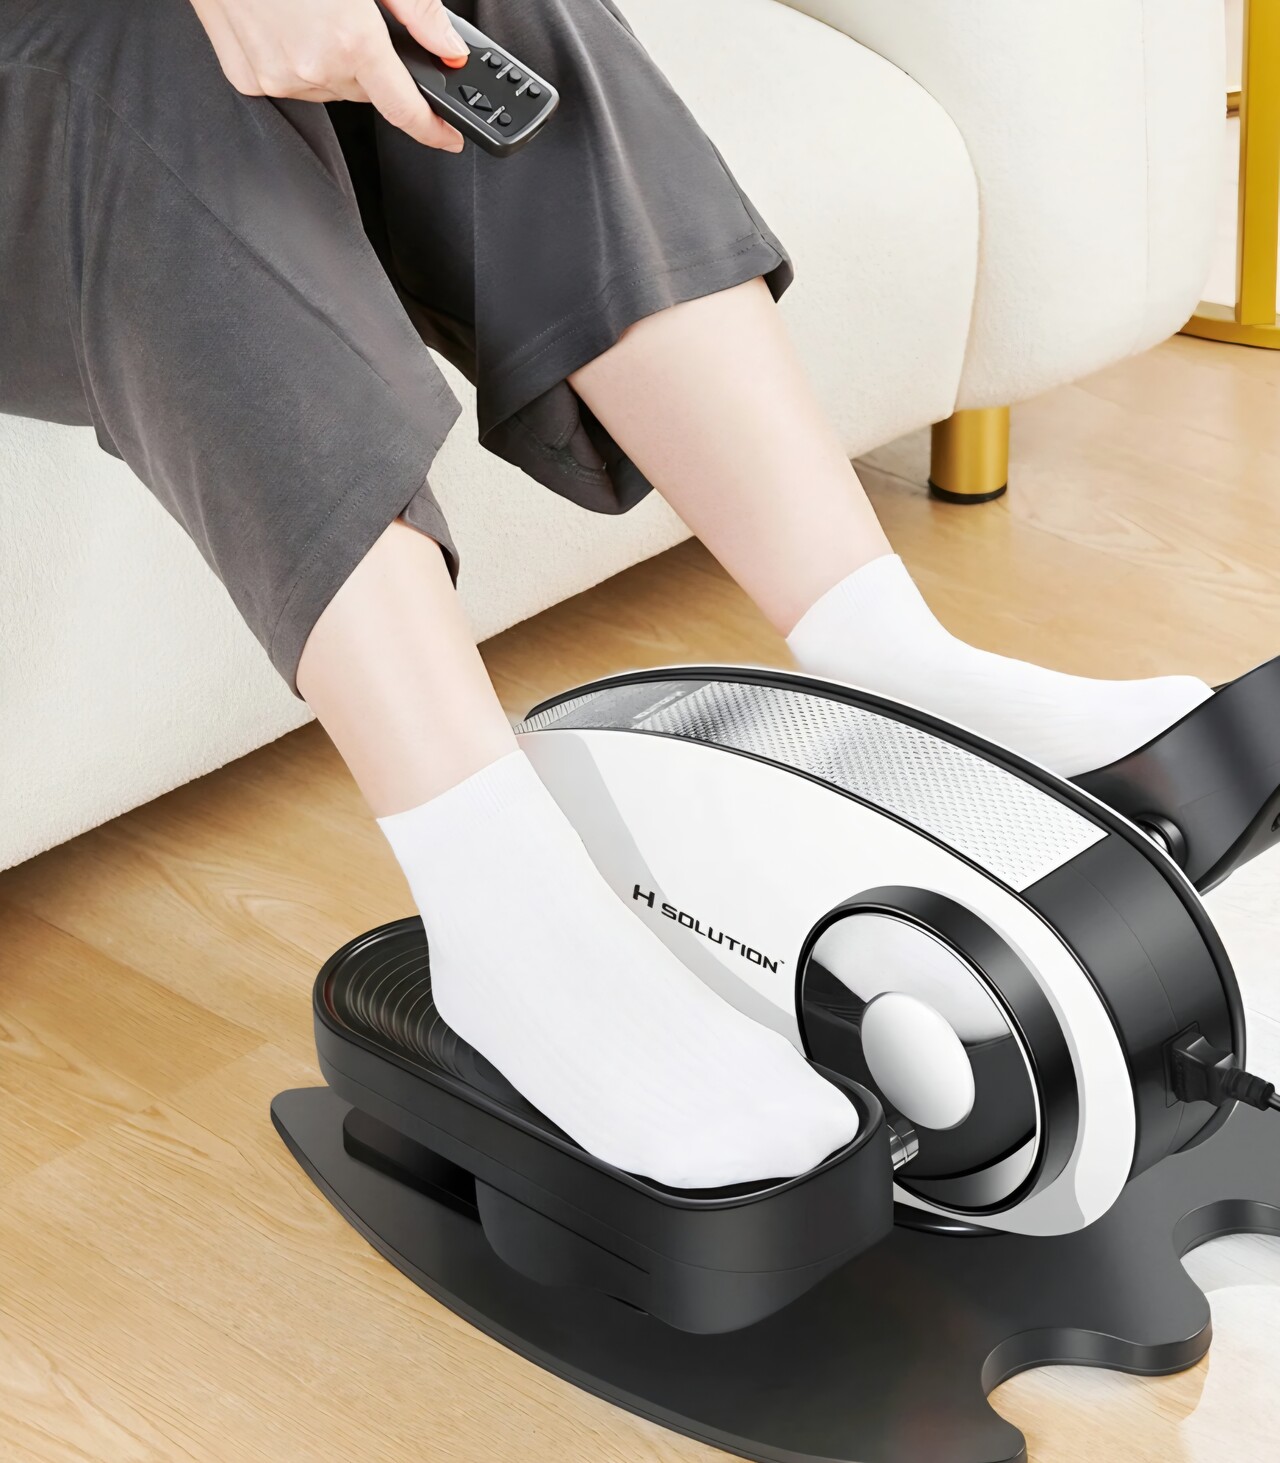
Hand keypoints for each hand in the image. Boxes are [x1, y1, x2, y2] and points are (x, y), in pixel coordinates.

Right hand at [189, 0, 468, 150]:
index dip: (433, 129)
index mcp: (351, 40)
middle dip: (370, 64)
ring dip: (331, 62)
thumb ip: (417, 13)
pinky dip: (296, 61)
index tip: (448, 138)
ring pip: (328, 88)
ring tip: (309, 12)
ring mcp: (277, 76)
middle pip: (365, 91)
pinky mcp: (248, 77)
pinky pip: (290, 83)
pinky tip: (284, 22)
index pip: (405, 109)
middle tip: (351, 19)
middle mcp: (313, 67)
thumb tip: (449, 48)